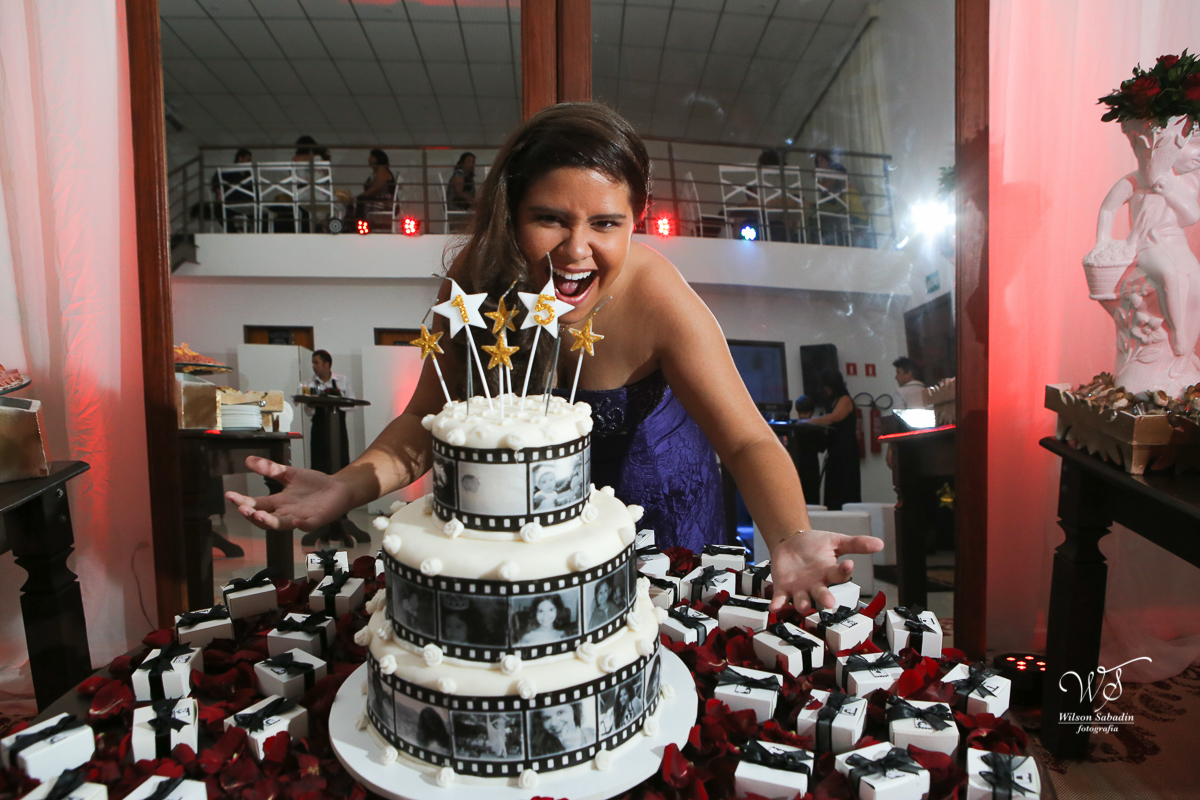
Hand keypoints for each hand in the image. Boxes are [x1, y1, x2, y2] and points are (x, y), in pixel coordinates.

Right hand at [225, 456, 355, 530]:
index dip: (242, 501)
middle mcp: (286, 512)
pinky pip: (308, 525)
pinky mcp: (316, 519)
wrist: (338, 488)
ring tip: (259, 515)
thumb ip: (270, 469)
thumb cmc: (314, 484)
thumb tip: (248, 459)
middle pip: (264, 518)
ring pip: (282, 524)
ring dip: (270, 521)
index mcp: (278, 502)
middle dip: (252, 514)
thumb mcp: (289, 474)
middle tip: (242, 508)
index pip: (256, 504)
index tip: (229, 495)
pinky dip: (302, 524)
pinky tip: (297, 520)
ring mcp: (300, 517)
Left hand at [767, 529, 884, 615]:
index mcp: (830, 573)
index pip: (840, 574)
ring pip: (802, 600)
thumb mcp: (835, 541)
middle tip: (830, 603)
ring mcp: (800, 589)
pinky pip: (780, 599)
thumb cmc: (815, 544)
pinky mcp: (783, 588)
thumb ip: (856, 543)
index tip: (849, 565)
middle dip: (825, 598)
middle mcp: (816, 585)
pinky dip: (777, 603)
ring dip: (802, 604)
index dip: (844, 570)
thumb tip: (879, 543)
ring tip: (803, 606)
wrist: (791, 541)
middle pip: (822, 594)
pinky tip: (774, 607)